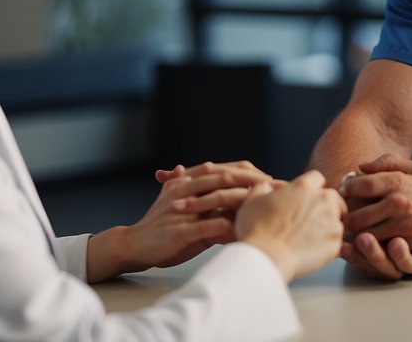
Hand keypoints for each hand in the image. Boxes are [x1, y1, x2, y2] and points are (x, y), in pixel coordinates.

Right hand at [89, 160, 273, 280]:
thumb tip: (232, 191)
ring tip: (267, 208)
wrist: (135, 243)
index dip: (248, 172)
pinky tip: (246, 231)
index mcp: (186, 180)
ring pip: (218, 197)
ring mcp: (181, 208)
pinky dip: (229, 227)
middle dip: (253, 181)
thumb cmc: (165, 226)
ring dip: (245, 201)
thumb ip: (205, 195)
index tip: (270, 178)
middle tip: (276, 188)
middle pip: (224, 177)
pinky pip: (209, 226)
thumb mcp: (185, 205)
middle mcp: (184, 188)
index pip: (222, 168)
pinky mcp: (179, 230)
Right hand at [237, 170, 345, 281]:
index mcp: (304, 187)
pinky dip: (328, 245)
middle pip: (332, 197)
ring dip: (328, 225)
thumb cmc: (256, 231)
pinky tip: (314, 250)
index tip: (306, 197)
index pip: (316, 178)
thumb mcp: (252, 200)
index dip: (310, 188)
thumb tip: (267, 187)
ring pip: (338, 219)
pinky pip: (338, 242)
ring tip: (311, 237)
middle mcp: (323, 200)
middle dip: (325, 205)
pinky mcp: (336, 245)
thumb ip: (263, 187)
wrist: (265, 259)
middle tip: (311, 218)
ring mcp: (333, 223)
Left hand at [337, 154, 411, 279]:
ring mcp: (407, 229)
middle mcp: (400, 205)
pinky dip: (376, 248)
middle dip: (347, 218)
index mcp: (399, 183)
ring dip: (358, 236)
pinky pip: (385, 251)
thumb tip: (360, 166)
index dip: (347, 189)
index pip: (360, 186)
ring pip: (367, 237)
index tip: (343, 192)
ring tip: (355, 232)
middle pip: (357, 216)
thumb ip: (388, 163)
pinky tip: (374, 243)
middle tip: (344, 218)